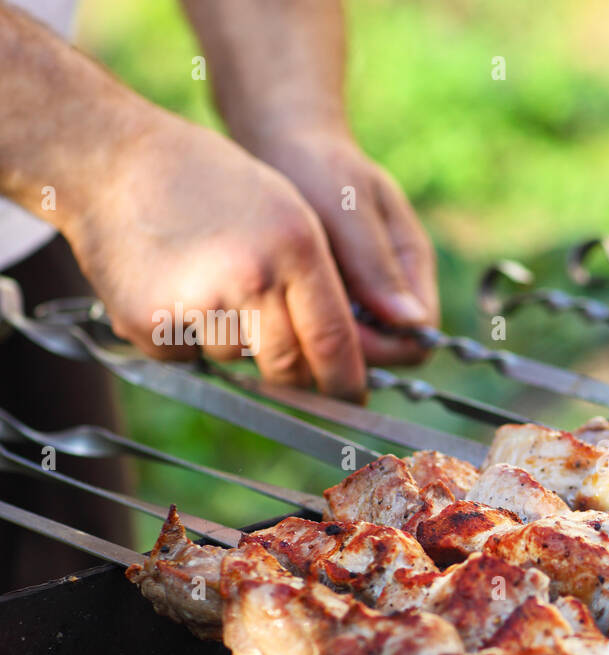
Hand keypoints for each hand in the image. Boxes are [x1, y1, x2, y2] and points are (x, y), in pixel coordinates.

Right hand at [62, 115, 367, 399]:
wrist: (112, 160)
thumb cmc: (210, 184)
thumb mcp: (287, 210)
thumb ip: (323, 279)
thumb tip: (356, 347)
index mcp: (296, 248)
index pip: (334, 340)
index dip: (346, 380)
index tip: (352, 399)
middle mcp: (252, 277)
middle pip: (288, 368)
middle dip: (293, 377)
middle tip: (289, 366)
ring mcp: (199, 302)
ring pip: (236, 362)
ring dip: (231, 343)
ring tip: (209, 286)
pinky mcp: (149, 322)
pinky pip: (186, 359)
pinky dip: (184, 339)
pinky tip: (173, 291)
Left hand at [243, 124, 435, 365]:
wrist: (282, 139)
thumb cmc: (317, 163)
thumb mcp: (347, 208)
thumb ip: (376, 264)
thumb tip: (413, 323)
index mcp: (413, 265)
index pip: (417, 340)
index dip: (380, 349)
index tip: (330, 329)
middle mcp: (396, 287)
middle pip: (387, 353)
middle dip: (347, 349)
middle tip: (295, 325)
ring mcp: (367, 292)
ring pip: (356, 348)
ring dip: (322, 340)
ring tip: (281, 314)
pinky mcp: (337, 293)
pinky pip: (329, 330)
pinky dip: (306, 326)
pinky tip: (275, 308)